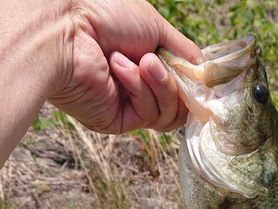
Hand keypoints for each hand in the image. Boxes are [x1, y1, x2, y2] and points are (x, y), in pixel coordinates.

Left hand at [50, 0, 201, 133]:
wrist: (66, 26)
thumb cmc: (106, 15)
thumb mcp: (157, 28)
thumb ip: (185, 53)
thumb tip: (207, 74)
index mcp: (148, 65)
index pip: (183, 87)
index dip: (194, 84)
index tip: (203, 78)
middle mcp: (140, 88)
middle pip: (181, 106)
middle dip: (177, 84)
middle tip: (160, 61)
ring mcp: (129, 106)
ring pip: (169, 115)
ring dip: (161, 85)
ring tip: (143, 61)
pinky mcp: (118, 121)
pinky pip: (149, 115)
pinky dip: (140, 89)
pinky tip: (119, 67)